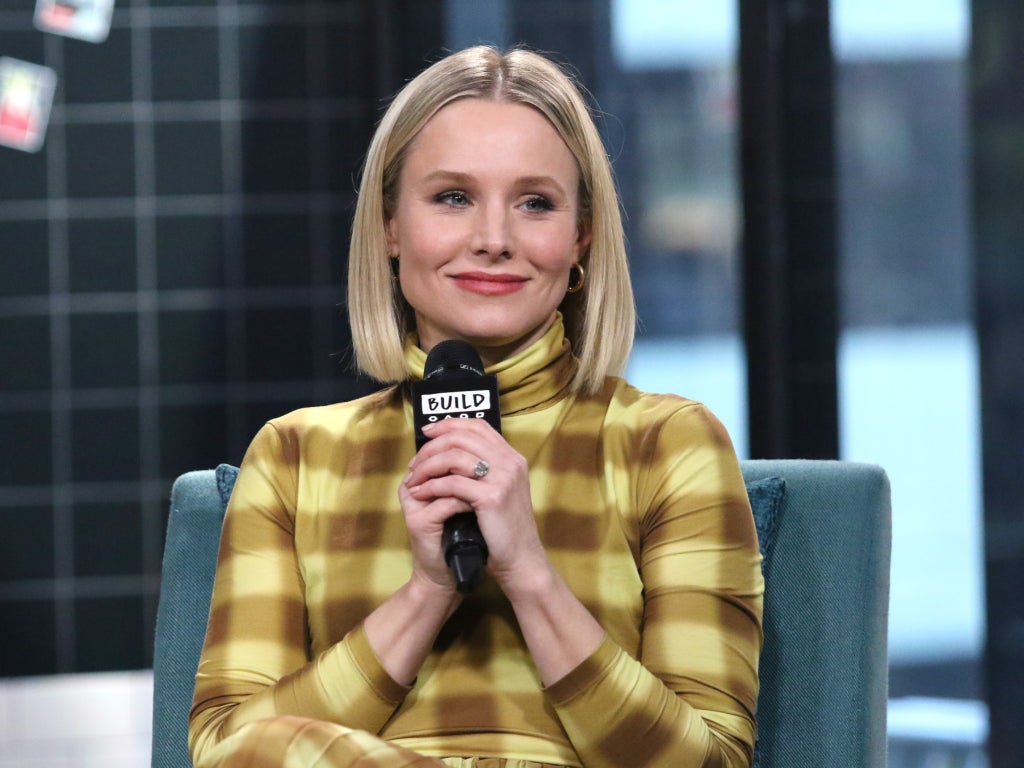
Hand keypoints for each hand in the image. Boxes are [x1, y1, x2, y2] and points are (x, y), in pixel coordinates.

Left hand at [402, 418, 548, 592]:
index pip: (477, 426)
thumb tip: (448, 454)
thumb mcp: (500, 491)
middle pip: (461, 438)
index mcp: (512, 458)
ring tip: (414, 479)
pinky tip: (421, 494)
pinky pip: (452, 483)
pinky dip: (431, 487)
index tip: (427, 432)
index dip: (448, 425)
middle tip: (414, 463)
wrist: (521, 559)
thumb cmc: (504, 529)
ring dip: (427, 466)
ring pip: (453, 457)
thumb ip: (484, 470)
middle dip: (431, 447)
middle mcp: (510, 462)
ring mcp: (503, 478)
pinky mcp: (491, 497)